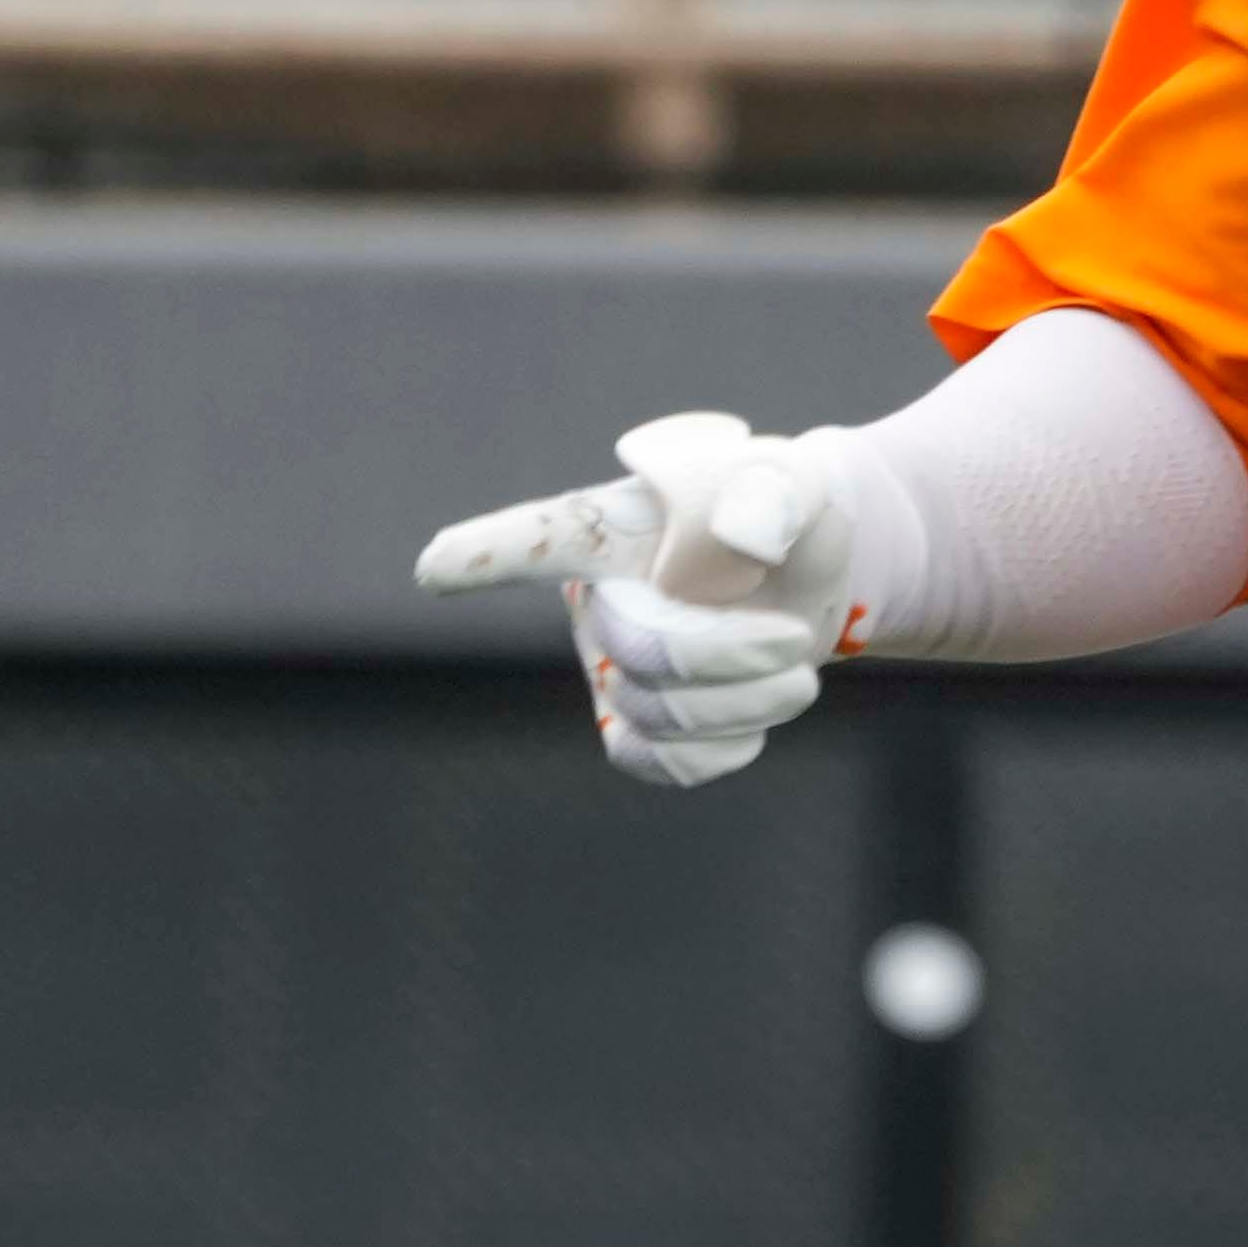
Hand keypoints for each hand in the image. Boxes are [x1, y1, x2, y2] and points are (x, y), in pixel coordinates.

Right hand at [415, 411, 882, 788]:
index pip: (538, 537)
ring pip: (656, 714)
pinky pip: (665, 763)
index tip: (435, 566)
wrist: (812, 579)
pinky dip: (728, 745)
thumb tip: (742, 544)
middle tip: (791, 635)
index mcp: (611, 527)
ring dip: (746, 699)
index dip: (486, 554)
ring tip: (795, 666)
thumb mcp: (791, 483)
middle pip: (638, 647)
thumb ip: (770, 494)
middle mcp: (594, 598)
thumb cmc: (783, 514)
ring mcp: (609, 667)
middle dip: (728, 651)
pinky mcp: (636, 728)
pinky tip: (758, 711)